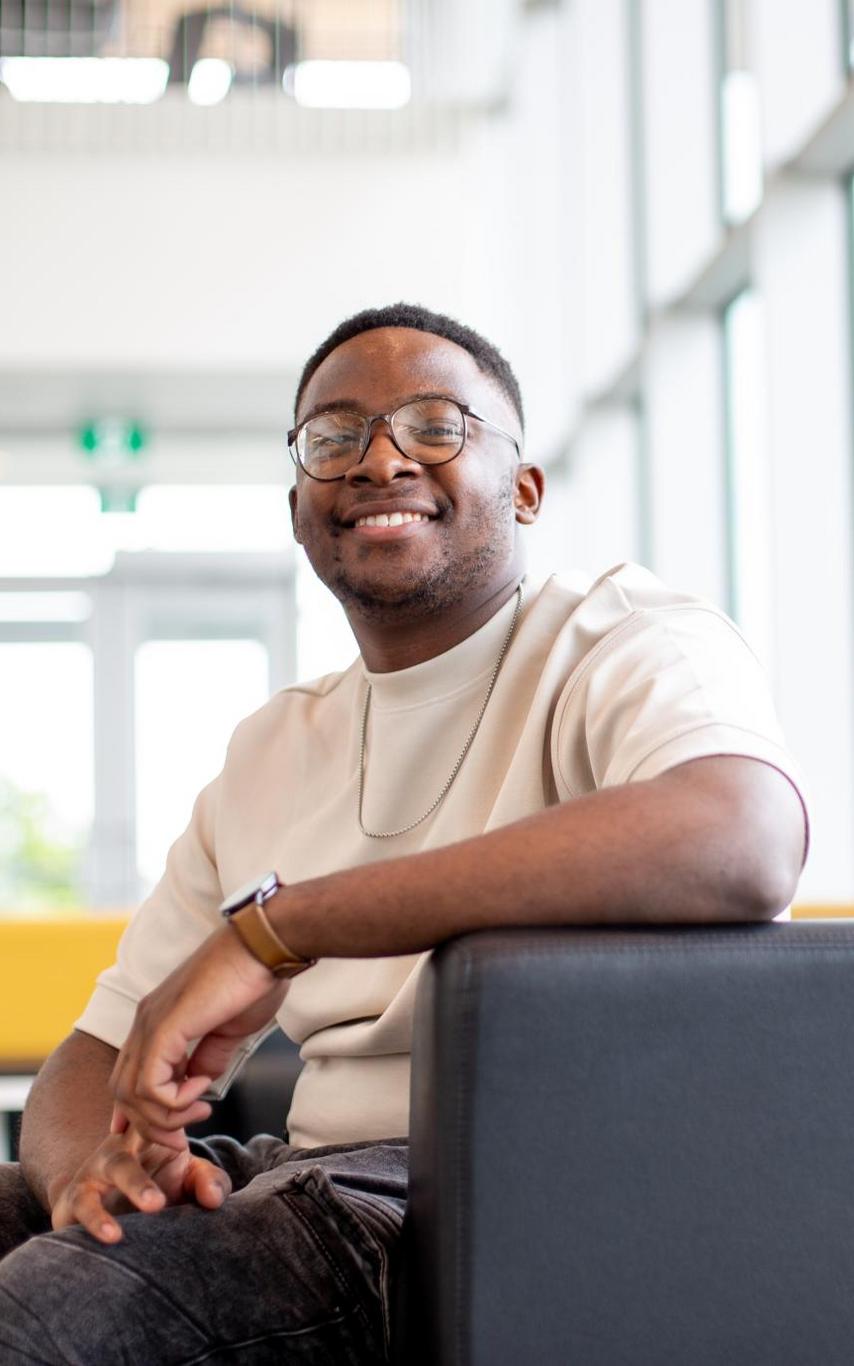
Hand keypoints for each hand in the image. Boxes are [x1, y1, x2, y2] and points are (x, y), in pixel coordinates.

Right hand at [50, 1123, 230, 1243]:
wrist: (111, 1199)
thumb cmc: (160, 1181)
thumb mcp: (188, 1175)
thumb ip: (207, 1179)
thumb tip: (214, 1200)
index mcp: (145, 1137)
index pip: (152, 1126)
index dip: (165, 1132)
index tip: (181, 1145)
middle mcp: (112, 1156)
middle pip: (120, 1162)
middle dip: (136, 1183)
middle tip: (157, 1205)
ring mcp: (86, 1183)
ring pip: (86, 1197)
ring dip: (98, 1217)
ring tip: (114, 1237)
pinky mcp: (68, 1210)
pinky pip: (68, 1223)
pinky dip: (78, 1236)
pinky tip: (95, 1251)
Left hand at [110, 922, 288, 1144]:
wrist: (265, 946)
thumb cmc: (254, 979)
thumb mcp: (228, 1030)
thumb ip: (209, 1057)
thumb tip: (199, 1083)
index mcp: (158, 1020)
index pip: (129, 1075)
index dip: (141, 1112)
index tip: (168, 1134)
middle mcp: (145, 1020)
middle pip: (123, 1091)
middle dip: (152, 1125)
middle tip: (184, 1137)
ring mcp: (151, 1022)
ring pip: (131, 1094)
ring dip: (166, 1116)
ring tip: (201, 1109)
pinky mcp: (164, 1027)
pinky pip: (149, 1085)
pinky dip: (174, 1100)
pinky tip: (203, 1088)